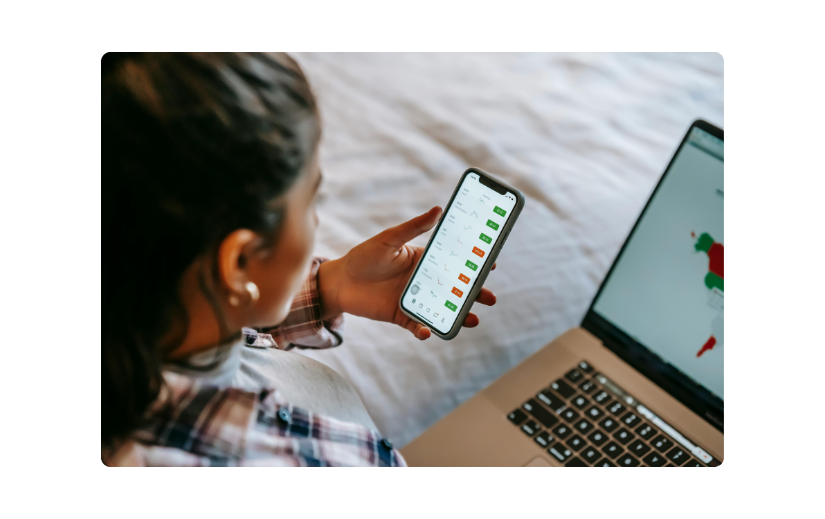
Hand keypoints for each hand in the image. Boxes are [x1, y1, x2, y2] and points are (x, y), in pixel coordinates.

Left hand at [318, 206, 496, 339]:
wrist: (339, 282)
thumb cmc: (363, 256)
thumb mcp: (388, 239)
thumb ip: (413, 228)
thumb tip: (438, 210)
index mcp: (424, 261)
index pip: (454, 263)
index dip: (473, 264)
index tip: (492, 265)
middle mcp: (423, 282)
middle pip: (456, 290)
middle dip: (475, 294)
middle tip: (491, 298)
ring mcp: (414, 300)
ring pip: (443, 310)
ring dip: (458, 316)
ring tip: (472, 319)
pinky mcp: (401, 317)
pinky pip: (417, 325)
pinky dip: (424, 330)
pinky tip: (427, 331)